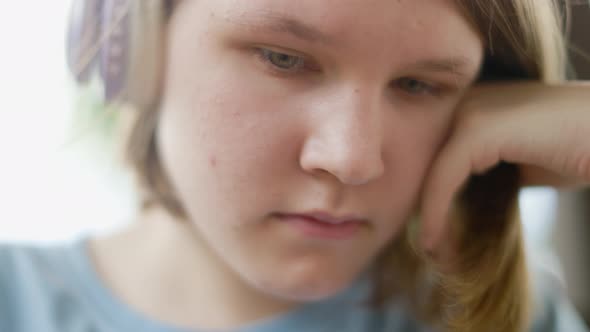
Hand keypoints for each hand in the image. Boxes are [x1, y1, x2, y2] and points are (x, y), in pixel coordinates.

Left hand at [420, 81, 589, 251]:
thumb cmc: (575, 149)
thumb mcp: (517, 160)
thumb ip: (484, 169)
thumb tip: (453, 200)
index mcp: (470, 102)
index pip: (435, 155)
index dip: (430, 197)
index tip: (433, 236)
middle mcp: (464, 100)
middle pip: (427, 162)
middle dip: (426, 207)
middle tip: (432, 249)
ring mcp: (470, 110)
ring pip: (431, 171)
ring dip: (430, 216)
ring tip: (435, 250)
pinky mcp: (479, 128)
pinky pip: (444, 177)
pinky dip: (437, 211)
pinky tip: (437, 240)